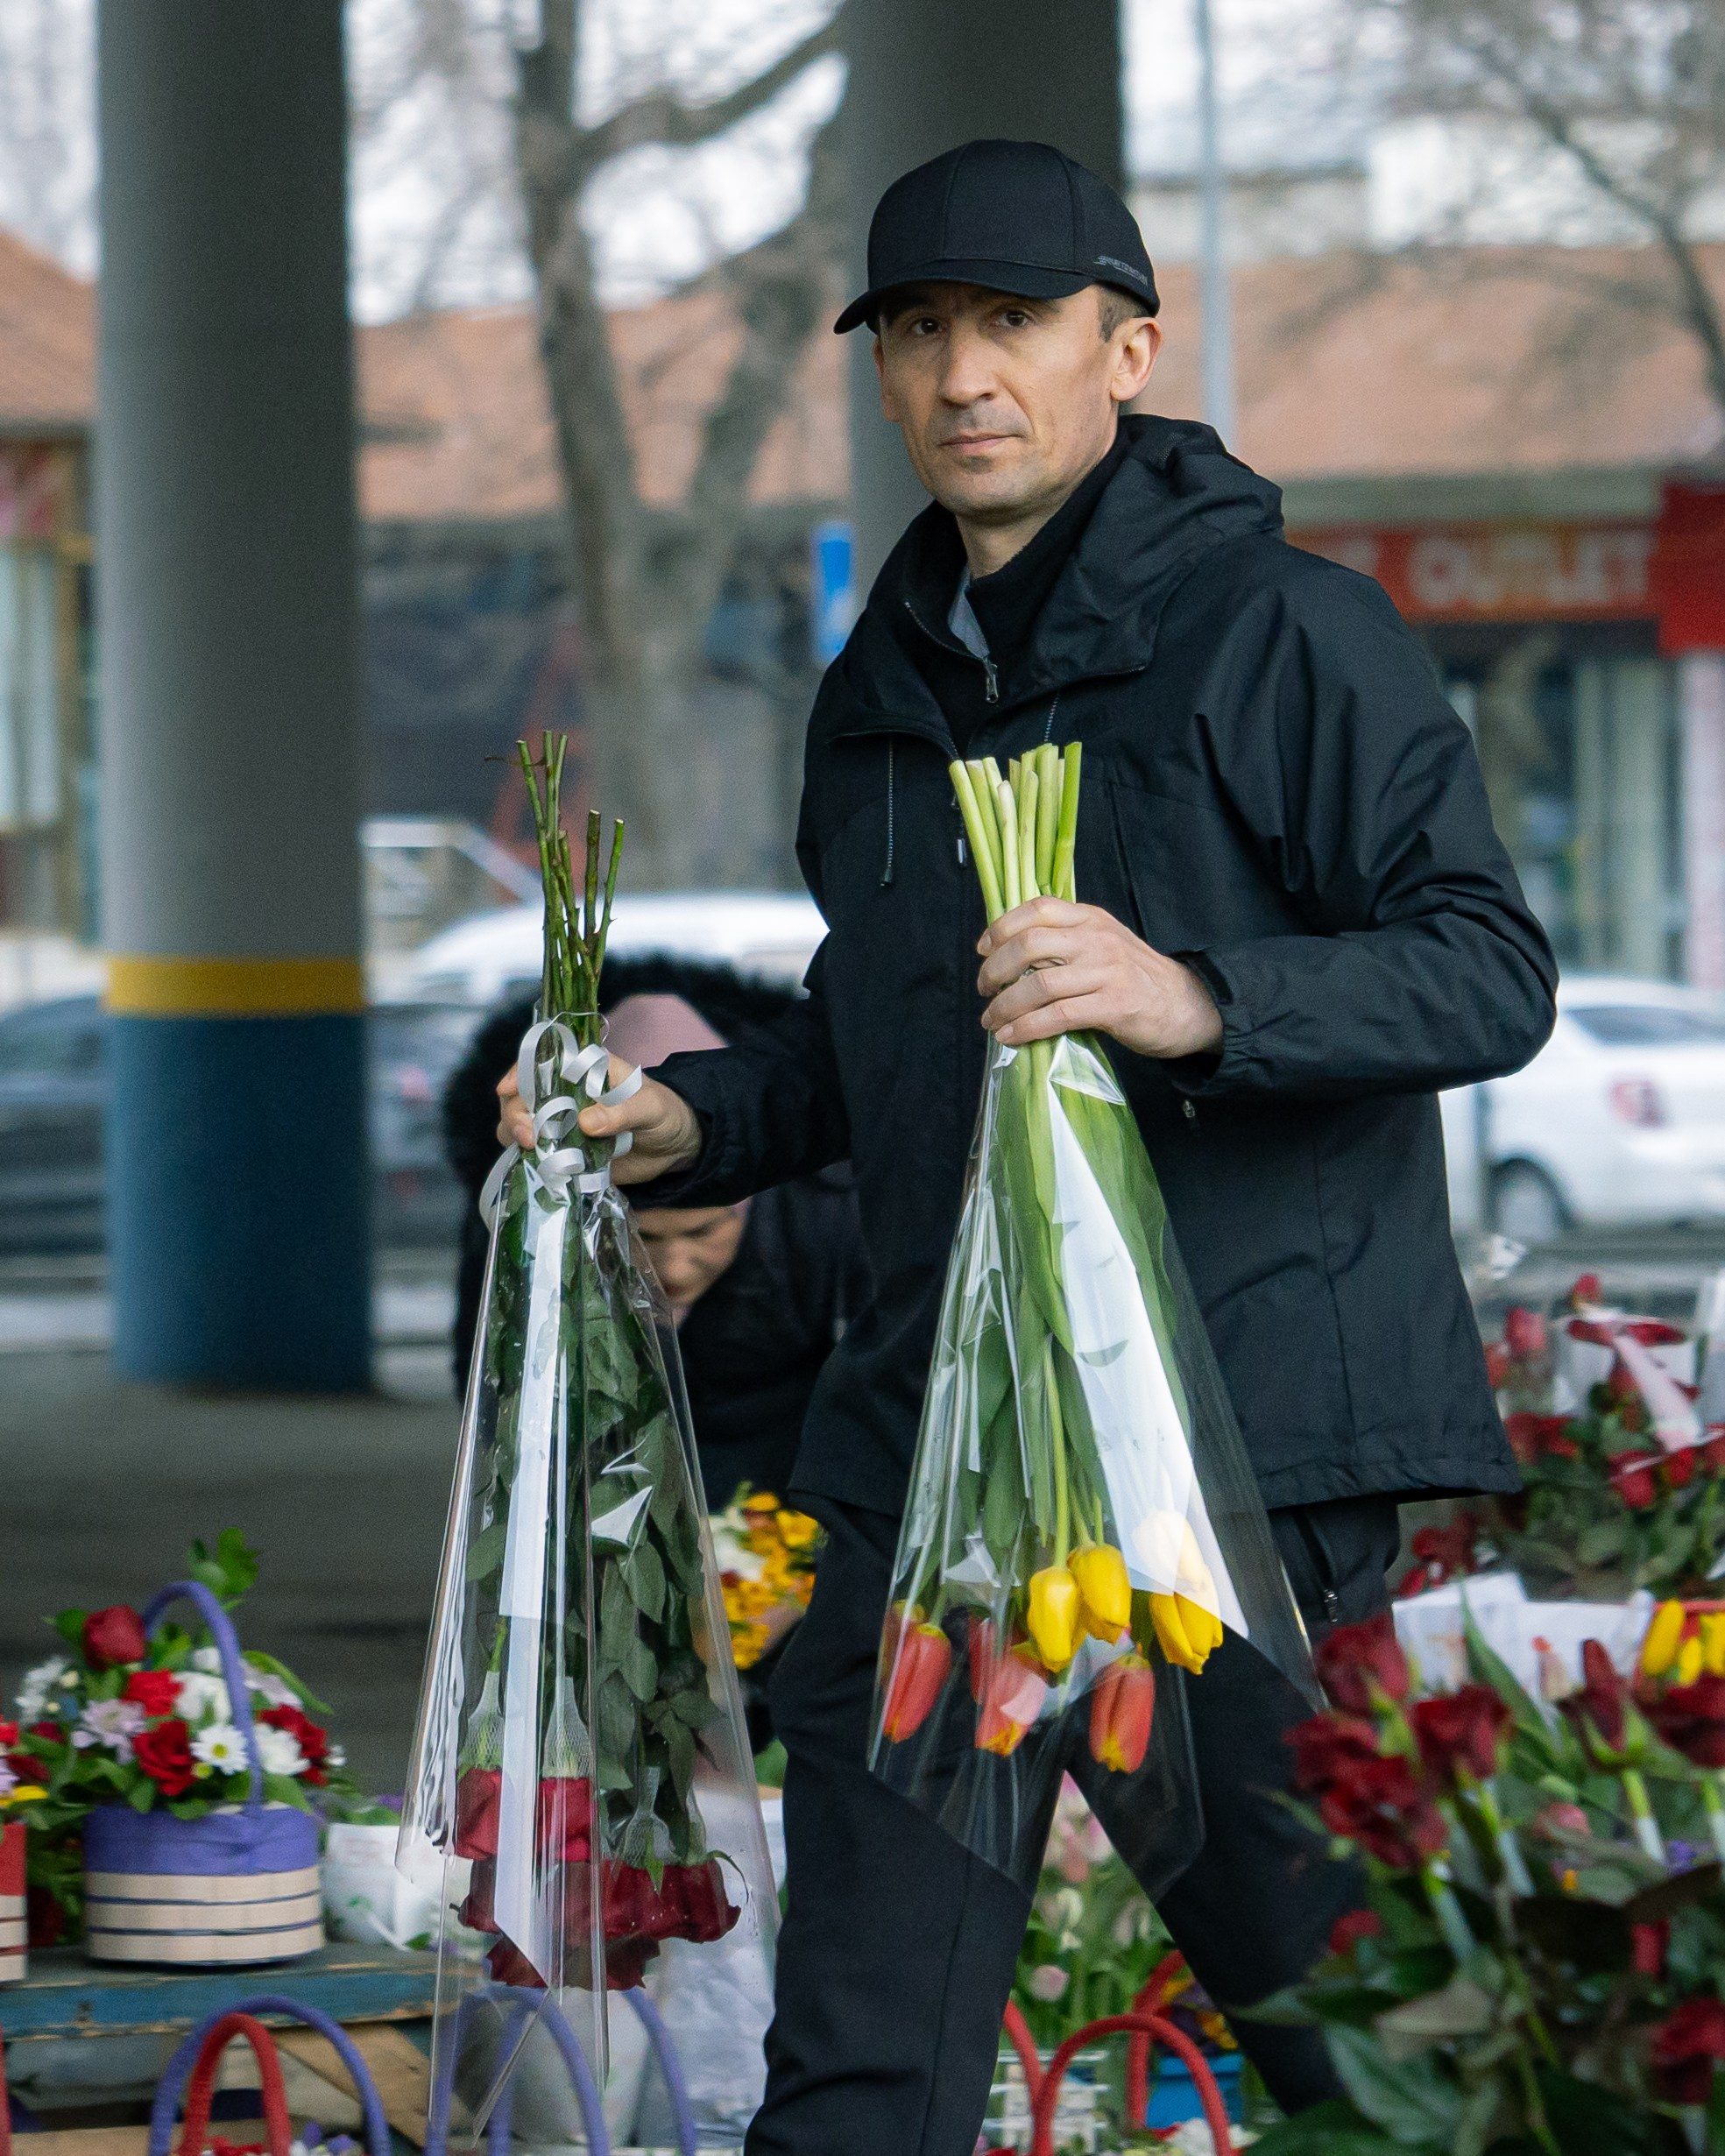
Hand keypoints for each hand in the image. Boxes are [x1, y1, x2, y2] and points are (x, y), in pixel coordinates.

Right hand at [495, 1056, 702, 1186]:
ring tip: (532, 1150)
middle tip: (528, 1135)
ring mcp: (559, 1124)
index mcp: (581, 1069)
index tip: (507, 1089)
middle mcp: (562, 1093)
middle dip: (515, 1114)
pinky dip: (532, 1163)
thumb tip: (586, 1123)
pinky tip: (541, 1169)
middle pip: (520, 1097)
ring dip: (516, 1138)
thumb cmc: (664, 1112)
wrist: (674, 1147)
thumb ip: (622, 1111)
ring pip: (520, 1127)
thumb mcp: (651, 1106)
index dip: (518, 1072)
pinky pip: (536, 1157)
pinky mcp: (563, 1153)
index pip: (540, 1061)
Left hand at [976, 898, 1222, 1059]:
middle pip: (1029, 945)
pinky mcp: (1113, 1006)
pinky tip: (1011, 1036)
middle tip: (984, 989)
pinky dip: (1026, 1028)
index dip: (1002, 927)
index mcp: (1091, 919)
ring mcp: (1106, 972)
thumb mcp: (1104, 945)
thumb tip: (1011, 955)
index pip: (1038, 909)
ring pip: (1039, 985)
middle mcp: (1097, 939)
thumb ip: (1067, 942)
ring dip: (1005, 1005)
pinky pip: (1057, 1016)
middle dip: (995, 969)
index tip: (983, 949)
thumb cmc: (1136, 979)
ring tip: (991, 1020)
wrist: (1187, 1005)